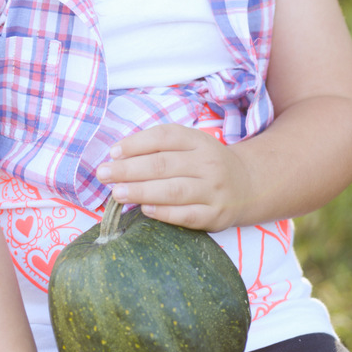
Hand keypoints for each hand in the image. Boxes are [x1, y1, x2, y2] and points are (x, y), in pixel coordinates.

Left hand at [96, 124, 250, 230]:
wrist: (247, 185)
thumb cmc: (205, 164)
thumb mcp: (190, 145)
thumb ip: (158, 146)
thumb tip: (118, 156)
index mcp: (198, 140)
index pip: (164, 137)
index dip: (136, 143)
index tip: (112, 153)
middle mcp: (208, 163)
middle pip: (163, 164)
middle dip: (129, 169)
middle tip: (104, 174)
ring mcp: (213, 190)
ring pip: (173, 190)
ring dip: (141, 191)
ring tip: (117, 193)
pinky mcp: (215, 215)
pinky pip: (186, 215)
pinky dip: (163, 212)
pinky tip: (145, 209)